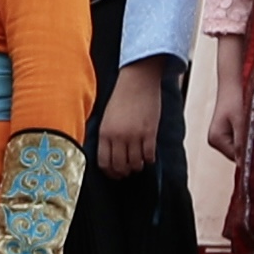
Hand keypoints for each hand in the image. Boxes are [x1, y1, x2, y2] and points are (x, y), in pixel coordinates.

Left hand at [94, 58, 165, 176]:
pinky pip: (149, 155)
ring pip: (135, 164)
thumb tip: (108, 155)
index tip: (114, 173)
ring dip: (137, 166)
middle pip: (120, 166)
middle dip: (124, 172)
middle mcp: (118, 137)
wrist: (137, 81)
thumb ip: (106, 136)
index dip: (110, 172)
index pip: (104, 163)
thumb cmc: (121, 98)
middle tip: (128, 171)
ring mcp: (135, 136)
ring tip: (138, 163)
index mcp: (105, 133)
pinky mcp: (150, 133)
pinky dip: (149, 159)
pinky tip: (148, 156)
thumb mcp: (106, 118)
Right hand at [201, 32, 248, 162]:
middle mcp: (217, 140)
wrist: (235, 77)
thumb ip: (243, 143)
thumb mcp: (242, 121)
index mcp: (216, 140)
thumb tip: (245, 166)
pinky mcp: (231, 128)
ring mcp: (224, 135)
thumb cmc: (237, 97)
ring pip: (244, 146)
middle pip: (240, 154)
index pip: (237, 159)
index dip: (253, 159)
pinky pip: (245, 138)